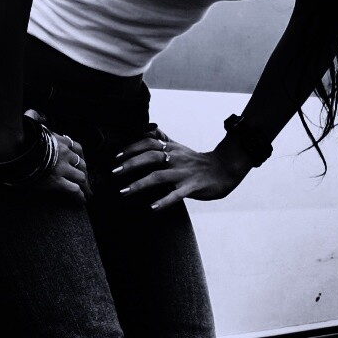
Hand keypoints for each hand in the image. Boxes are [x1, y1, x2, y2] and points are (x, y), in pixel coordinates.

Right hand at [27, 111, 91, 202]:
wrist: (13, 150)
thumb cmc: (20, 138)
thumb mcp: (30, 122)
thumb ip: (37, 117)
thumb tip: (42, 117)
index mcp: (60, 141)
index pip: (77, 148)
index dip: (80, 157)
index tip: (79, 163)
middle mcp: (65, 154)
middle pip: (82, 164)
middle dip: (84, 173)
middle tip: (86, 181)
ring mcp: (62, 168)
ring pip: (81, 176)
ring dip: (84, 185)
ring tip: (86, 193)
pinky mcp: (57, 181)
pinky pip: (74, 189)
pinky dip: (79, 195)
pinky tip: (81, 200)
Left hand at [110, 128, 245, 211]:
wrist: (224, 169)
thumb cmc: (196, 161)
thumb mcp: (179, 147)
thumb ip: (163, 139)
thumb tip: (148, 129)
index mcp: (171, 148)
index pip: (148, 142)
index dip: (131, 148)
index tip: (116, 156)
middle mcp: (175, 158)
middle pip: (150, 156)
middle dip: (130, 164)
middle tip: (113, 173)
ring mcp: (183, 173)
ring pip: (159, 176)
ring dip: (139, 184)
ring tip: (124, 192)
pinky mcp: (192, 187)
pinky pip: (176, 195)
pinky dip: (163, 201)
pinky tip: (152, 208)